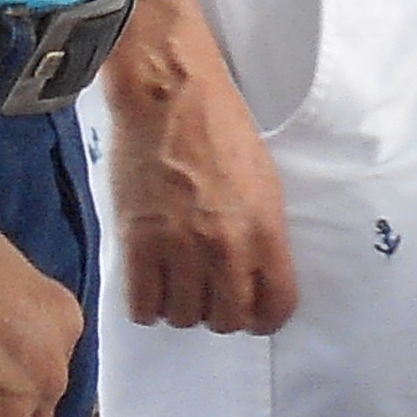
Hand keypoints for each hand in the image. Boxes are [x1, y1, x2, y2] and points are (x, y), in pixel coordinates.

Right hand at [107, 48, 294, 336]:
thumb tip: (254, 276)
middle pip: (227, 320)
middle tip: (210, 293)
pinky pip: (144, 305)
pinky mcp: (138, 243)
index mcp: (265, 230)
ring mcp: (180, 248)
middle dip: (220, 313)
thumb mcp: (265, 182)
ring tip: (178, 284)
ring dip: (182, 307)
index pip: (277, 306)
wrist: (170, 97)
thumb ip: (263, 233)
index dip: (266, 319)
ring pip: (184, 317)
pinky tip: (151, 285)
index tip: (254, 316)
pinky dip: (147, 305)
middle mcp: (226, 247)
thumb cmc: (221, 129)